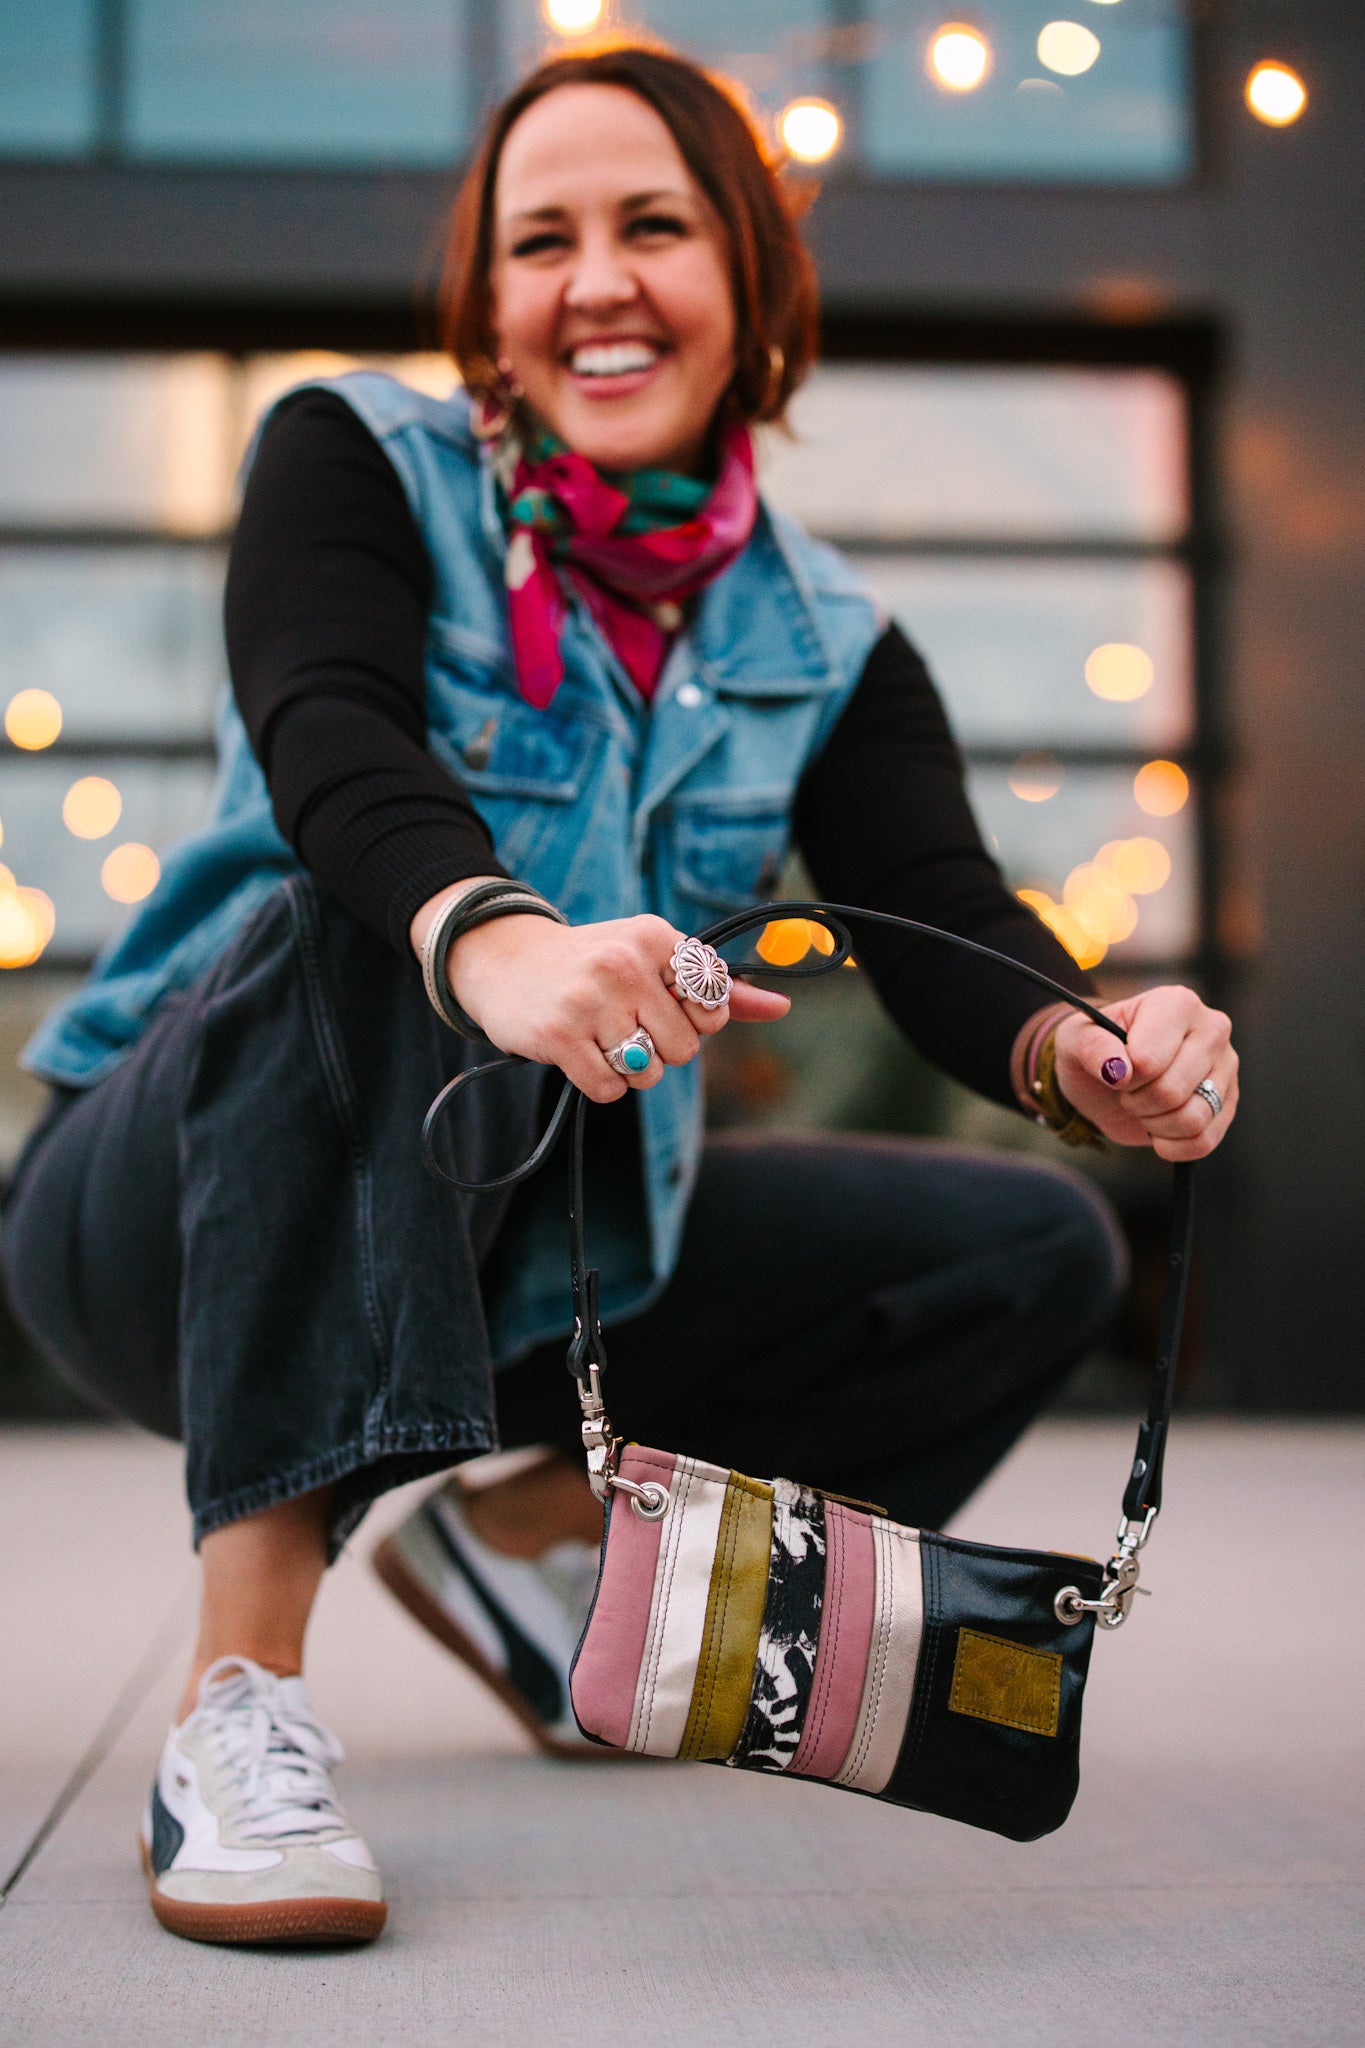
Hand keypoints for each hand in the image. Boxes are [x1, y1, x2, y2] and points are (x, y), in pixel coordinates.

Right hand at [441, 908, 789, 1102]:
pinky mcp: (558, 1034)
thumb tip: (782, 1007)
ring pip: (648, 1073)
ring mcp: (590, 999)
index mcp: (655, 937)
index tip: (662, 1005)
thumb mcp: (652, 959)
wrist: (504, 961)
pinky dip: (600, 1084)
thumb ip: (716, 987)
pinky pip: (610, 1090)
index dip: (694, 1020)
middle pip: (684, 1049)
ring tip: (599, 1037)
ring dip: (628, 1070)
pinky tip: (579, 1054)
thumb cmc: (593, 966)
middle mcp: (624, 962)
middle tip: (623, 1024)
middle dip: (659, 1048)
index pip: (714, 1005)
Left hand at [1053, 985, 1238, 1160]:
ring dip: (1155, 1124)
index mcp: (1176, 1003)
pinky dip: (1173, 1145)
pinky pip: (1204, 1141)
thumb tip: (1116, 1070)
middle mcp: (1212, 1029)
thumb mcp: (1076, 1040)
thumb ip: (1090, 1046)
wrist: (1111, 1077)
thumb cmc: (1097, 1050)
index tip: (1116, 1068)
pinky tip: (1160, 1128)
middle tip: (1128, 1090)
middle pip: (1172, 1091)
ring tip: (1145, 1105)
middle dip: (1137, 1101)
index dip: (1123, 1077)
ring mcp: (1226, 1067)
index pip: (1148, 1060)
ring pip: (1193, 1119)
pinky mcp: (1229, 1102)